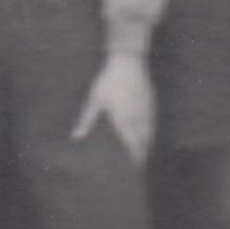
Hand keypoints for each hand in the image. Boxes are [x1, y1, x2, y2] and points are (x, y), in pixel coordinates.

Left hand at [71, 51, 154, 165]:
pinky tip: (148, 135)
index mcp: (123, 119)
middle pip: (143, 140)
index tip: (136, 167)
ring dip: (148, 144)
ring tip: (145, 154)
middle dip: (143, 153)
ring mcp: (146, 110)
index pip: (132, 143)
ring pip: (150, 132)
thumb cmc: (108, 81)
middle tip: (140, 165)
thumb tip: (76, 137)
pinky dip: (151, 132)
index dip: (135, 156)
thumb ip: (87, 120)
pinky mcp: (150, 103)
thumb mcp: (95, 100)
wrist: (128, 61)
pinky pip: (152, 122)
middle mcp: (137, 117)